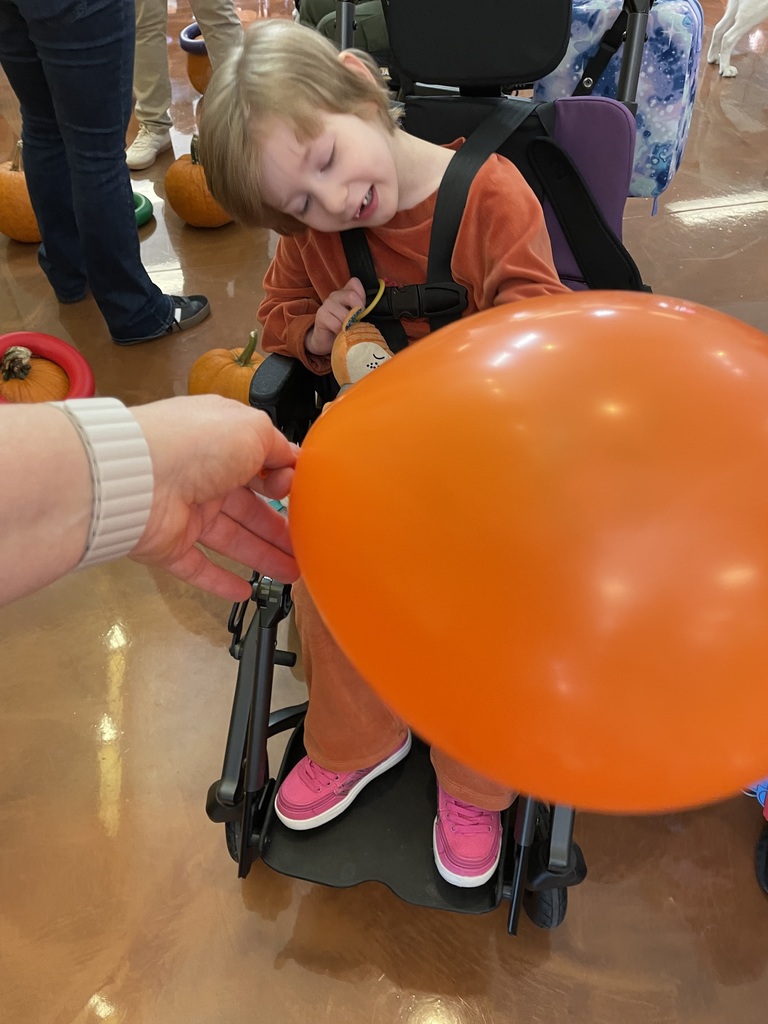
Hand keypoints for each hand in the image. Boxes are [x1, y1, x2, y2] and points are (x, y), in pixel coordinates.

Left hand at [129, 395, 298, 600]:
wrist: (137, 477)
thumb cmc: (192, 444)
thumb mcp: (253, 430)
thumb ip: (278, 446)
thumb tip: (293, 460)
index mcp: (221, 441)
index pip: (260, 465)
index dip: (283, 482)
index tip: (304, 496)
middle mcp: (203, 474)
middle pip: (249, 508)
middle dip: (280, 527)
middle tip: (307, 545)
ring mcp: (185, 510)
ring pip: (231, 539)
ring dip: (262, 556)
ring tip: (292, 572)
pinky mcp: (169, 544)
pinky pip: (197, 566)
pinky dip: (219, 581)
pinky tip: (244, 591)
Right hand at [305, 277, 366, 355]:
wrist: (327, 340)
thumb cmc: (344, 327)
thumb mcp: (356, 317)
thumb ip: (362, 310)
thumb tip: (371, 311)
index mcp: (345, 292)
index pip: (355, 283)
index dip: (362, 296)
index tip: (362, 309)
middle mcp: (335, 295)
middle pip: (351, 296)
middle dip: (358, 312)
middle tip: (357, 322)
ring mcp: (327, 304)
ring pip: (345, 314)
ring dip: (350, 326)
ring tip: (348, 330)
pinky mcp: (321, 315)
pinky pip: (336, 324)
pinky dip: (341, 332)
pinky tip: (340, 334)